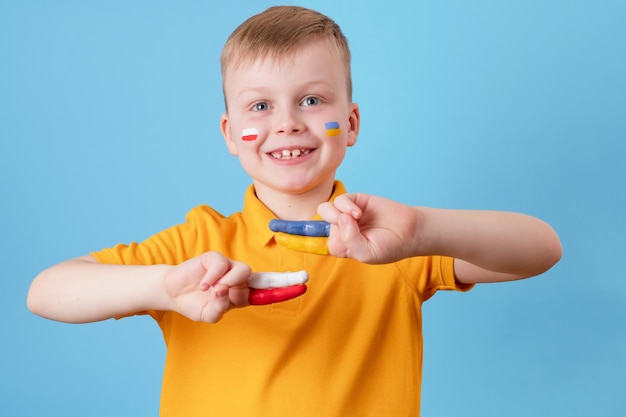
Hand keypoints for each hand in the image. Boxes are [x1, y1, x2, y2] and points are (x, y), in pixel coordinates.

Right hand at [164, 252, 306, 322]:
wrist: (172, 292)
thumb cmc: (195, 303)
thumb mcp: (208, 315)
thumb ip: (219, 309)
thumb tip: (225, 292)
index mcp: (242, 295)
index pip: (267, 293)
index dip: (284, 291)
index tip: (302, 288)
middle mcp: (239, 280)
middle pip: (267, 278)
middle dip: (285, 278)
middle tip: (303, 276)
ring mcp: (228, 268)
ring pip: (243, 272)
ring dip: (230, 284)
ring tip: (215, 292)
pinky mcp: (214, 258)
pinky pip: (220, 266)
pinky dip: (211, 278)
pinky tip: (202, 286)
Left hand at [271, 194, 420, 263]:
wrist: (410, 231)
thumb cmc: (389, 247)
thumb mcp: (366, 253)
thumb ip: (349, 241)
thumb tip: (340, 219)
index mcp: (339, 245)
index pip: (311, 243)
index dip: (294, 239)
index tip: (277, 235)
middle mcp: (338, 229)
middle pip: (315, 225)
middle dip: (317, 225)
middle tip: (343, 227)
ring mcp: (346, 214)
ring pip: (324, 211)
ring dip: (336, 215)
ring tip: (356, 220)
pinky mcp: (355, 200)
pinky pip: (340, 200)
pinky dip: (347, 206)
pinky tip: (360, 213)